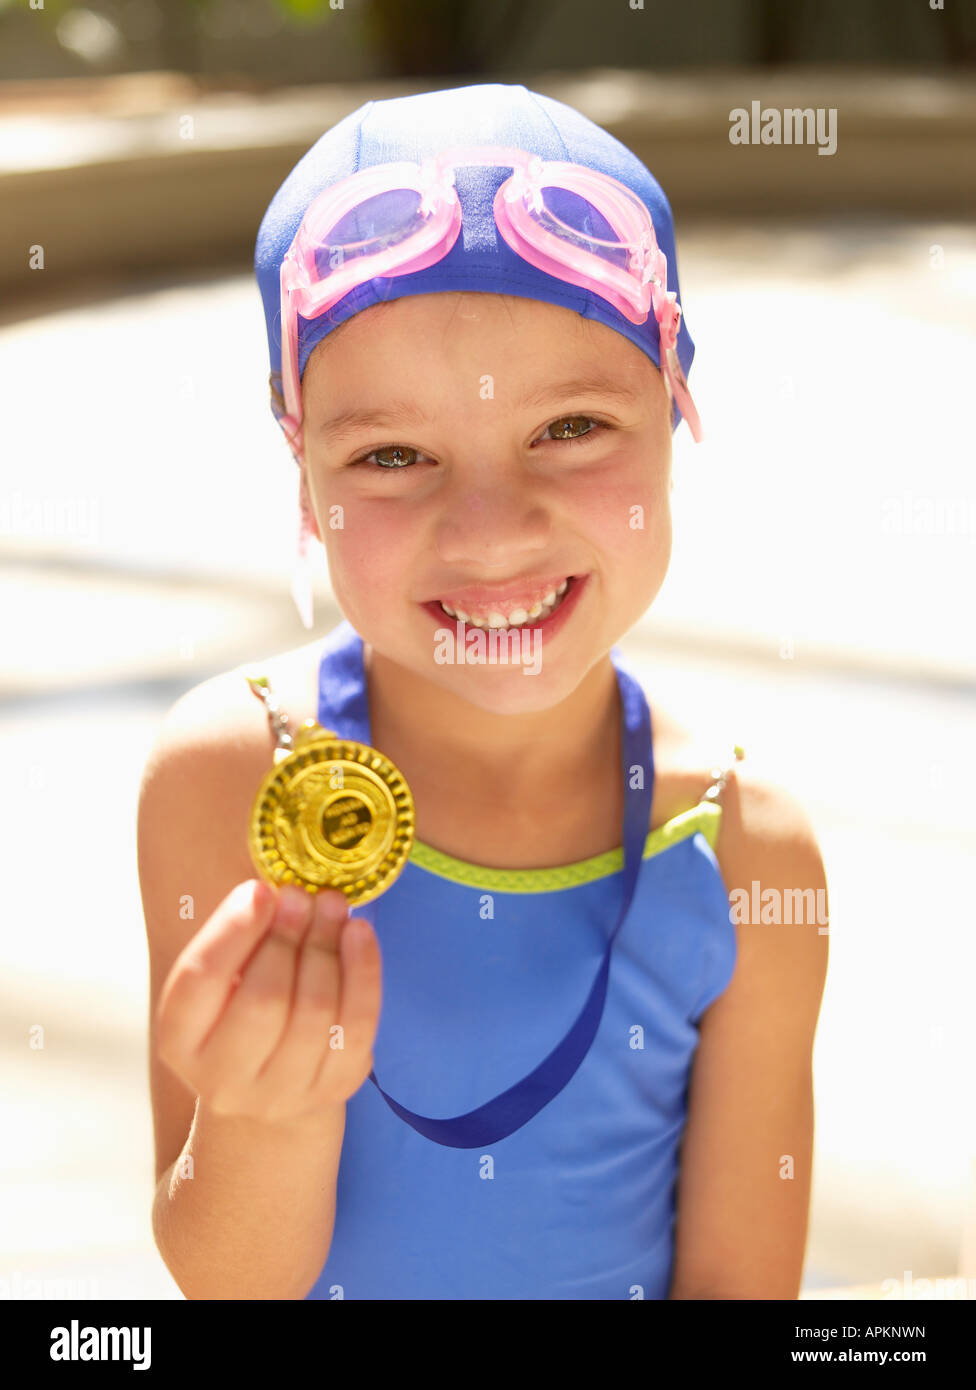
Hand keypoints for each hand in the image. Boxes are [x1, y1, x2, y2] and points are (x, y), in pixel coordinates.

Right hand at [155, 879, 381, 1125]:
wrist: (272, 1084)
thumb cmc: (241, 1010)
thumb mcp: (222, 979)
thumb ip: (239, 941)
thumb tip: (280, 896)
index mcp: (180, 1040)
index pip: (200, 981)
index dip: (232, 931)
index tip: (259, 890)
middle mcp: (222, 1078)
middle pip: (263, 1000)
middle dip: (288, 937)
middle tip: (302, 896)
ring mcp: (281, 1093)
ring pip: (314, 1012)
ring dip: (327, 947)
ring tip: (333, 906)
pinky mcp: (333, 1089)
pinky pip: (355, 1026)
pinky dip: (363, 972)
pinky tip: (359, 933)